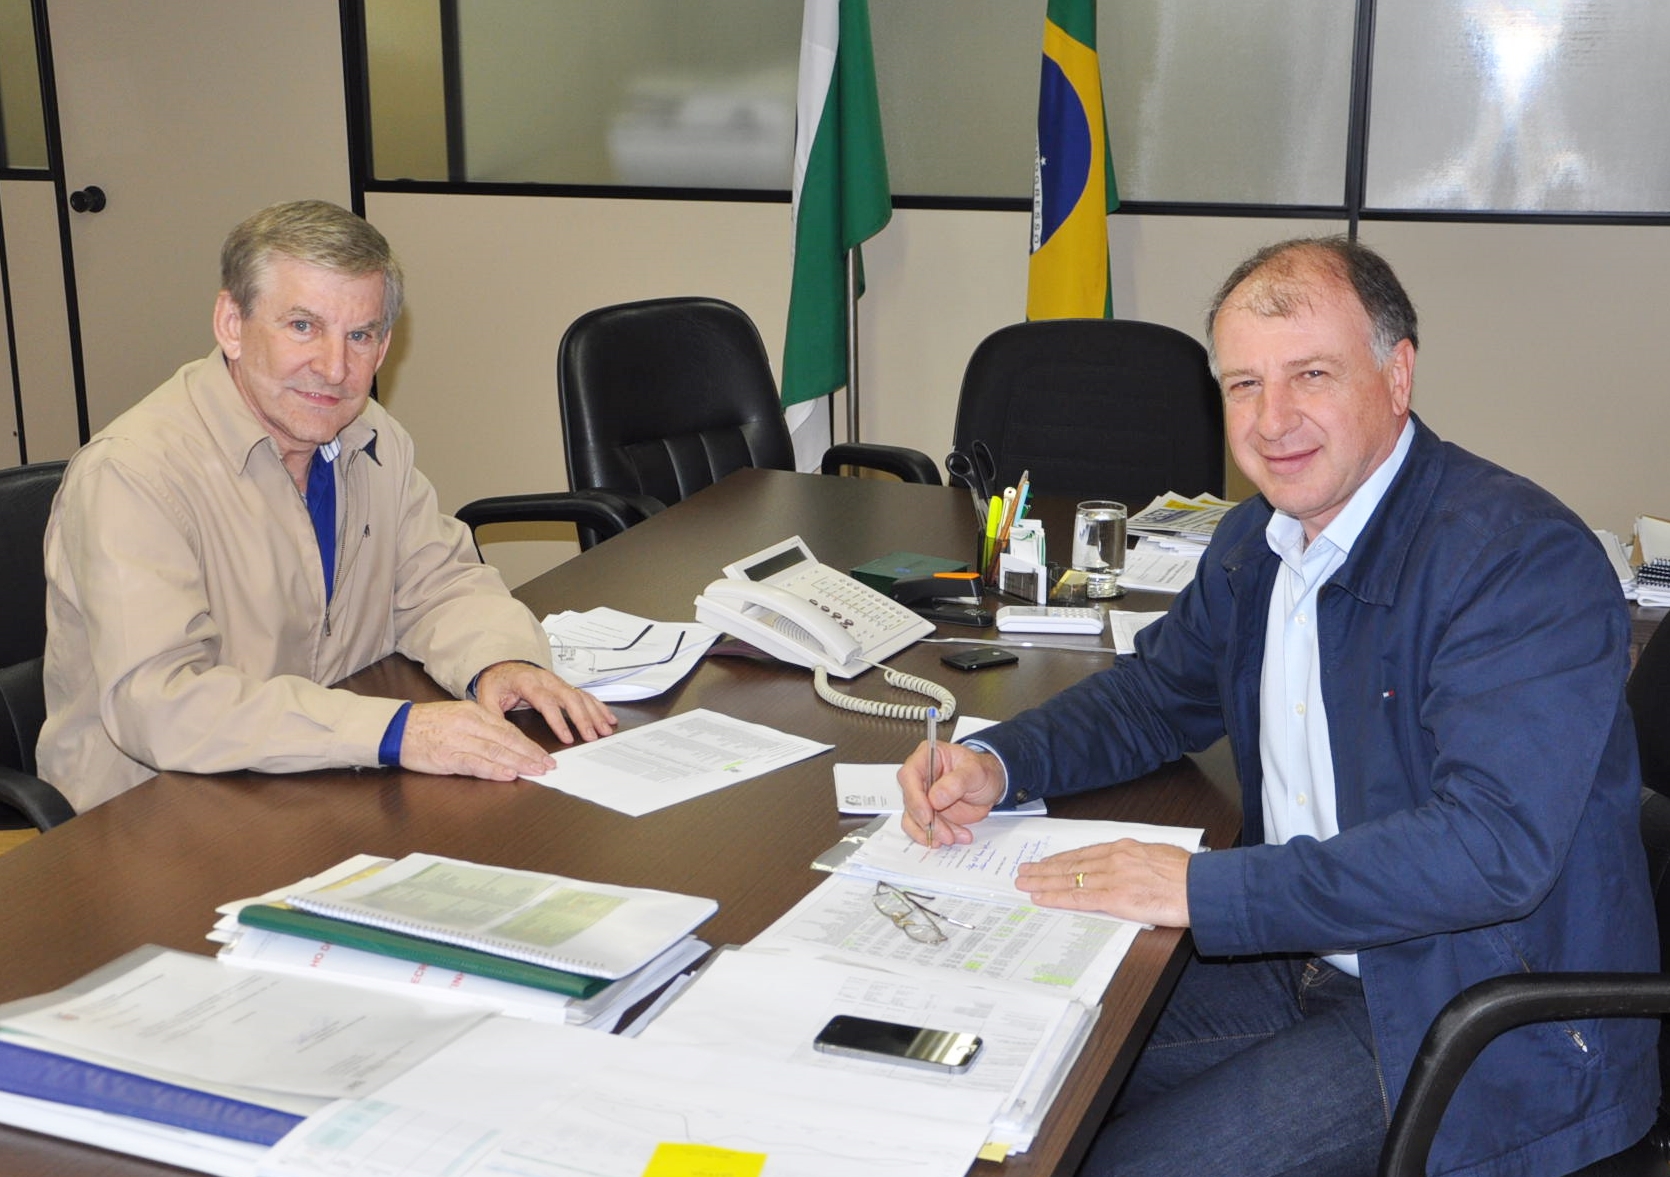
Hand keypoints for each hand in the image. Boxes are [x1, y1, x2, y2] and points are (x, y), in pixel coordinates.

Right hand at [399, 699, 561, 779]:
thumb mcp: (457, 717)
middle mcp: (470, 724)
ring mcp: (459, 740)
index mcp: (474, 712)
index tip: (544, 754)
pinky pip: (476, 763)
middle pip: (508, 740)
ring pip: (497, 751)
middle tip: (549, 765)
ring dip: (520, 763)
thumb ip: (481, 727)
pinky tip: (509, 774)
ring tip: (537, 771)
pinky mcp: (448, 756)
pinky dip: (494, 769)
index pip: (508, 730)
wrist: (396, 728)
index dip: (529, 744)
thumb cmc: (426, 724)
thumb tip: (505, 742)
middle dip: (531, 754)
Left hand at [473, 660, 617, 744]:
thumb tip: (498, 736)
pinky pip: (584, 695)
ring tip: (605, 730)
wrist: (503, 666)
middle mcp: (546, 680)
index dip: (558, 720)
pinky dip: (598, 706)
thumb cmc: (497, 682)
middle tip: (592, 736)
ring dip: (595, 713)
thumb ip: (492, 715)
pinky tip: (608, 718)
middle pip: (570, 697)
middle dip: (583, 718)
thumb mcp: (487, 697)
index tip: (567, 737)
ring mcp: (557, 682)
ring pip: (580, 696)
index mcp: (527, 682)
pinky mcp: (564, 686)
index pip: (546, 701)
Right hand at [897, 739, 1006, 846]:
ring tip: (953, 836)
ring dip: (933, 832)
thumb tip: (935, 798)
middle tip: (944, 833)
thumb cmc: (983, 771)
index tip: (927, 815)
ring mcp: (922, 796)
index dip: (915, 797)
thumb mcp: (976, 772)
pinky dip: (936, 837)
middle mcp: (920, 777)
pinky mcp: (927, 813)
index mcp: (927, 756)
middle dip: (926, 821)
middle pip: (910, 800)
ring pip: (914, 819)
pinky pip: (922, 829)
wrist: (990, 786)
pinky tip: (952, 837)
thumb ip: (956, 782)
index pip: (909, 775)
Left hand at [1014, 841, 1192, 926]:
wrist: (1202, 887)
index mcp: (1125, 848)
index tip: (1047, 862)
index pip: (1085, 853)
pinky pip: (1078, 898)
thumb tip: (1131, 867)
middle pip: (1071, 864)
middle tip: (1024, 871)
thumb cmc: (1190, 874)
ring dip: (1043, 881)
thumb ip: (1138, 860)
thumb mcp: (1159, 856)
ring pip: (1069, 879)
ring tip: (1024, 882)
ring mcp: (1113, 878)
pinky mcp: (1115, 898)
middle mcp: (1114, 859)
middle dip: (1045, 868)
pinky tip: (1040, 897)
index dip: (1062, 859)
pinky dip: (1056, 898)